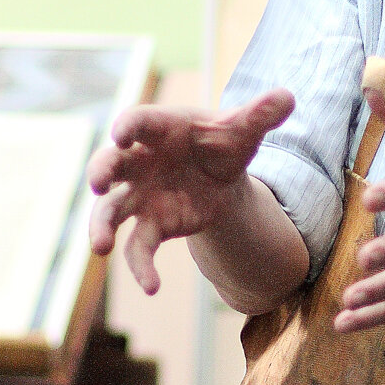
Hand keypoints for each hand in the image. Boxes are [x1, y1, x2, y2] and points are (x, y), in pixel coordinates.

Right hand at [88, 90, 295, 295]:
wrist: (217, 176)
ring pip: (111, 210)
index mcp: (158, 130)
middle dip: (100, 171)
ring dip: (101, 227)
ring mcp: (140, 195)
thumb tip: (288, 97)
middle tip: (96, 183)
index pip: (137, 122)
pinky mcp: (151, 225)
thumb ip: (260, 115)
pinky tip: (152, 287)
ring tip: (100, 246)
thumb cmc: (220, 144)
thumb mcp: (242, 130)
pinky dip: (142, 268)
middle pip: (110, 165)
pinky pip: (138, 248)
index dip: (128, 128)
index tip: (121, 135)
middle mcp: (139, 162)